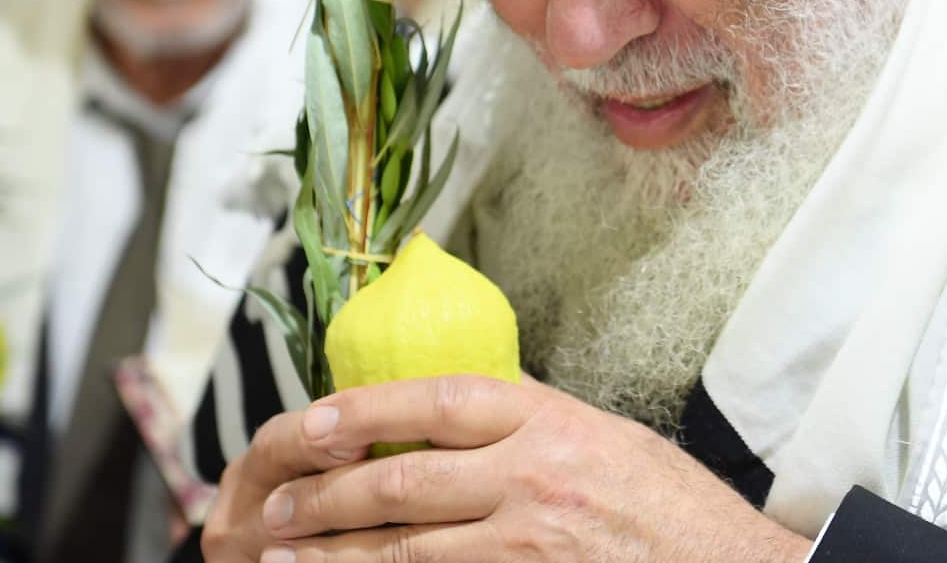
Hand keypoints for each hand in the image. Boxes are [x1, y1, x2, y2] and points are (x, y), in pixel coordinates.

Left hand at [201, 375, 811, 562]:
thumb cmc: (671, 505)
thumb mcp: (604, 436)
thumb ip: (531, 419)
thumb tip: (458, 405)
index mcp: (548, 419)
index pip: (435, 400)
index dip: (361, 410)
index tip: (308, 422)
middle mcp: (533, 474)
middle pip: (402, 477)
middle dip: (325, 495)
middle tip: (275, 506)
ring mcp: (528, 540)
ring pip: (404, 547)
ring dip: (334, 554)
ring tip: (283, 557)